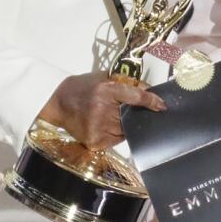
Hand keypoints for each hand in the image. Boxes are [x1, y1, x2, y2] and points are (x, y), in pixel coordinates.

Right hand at [36, 71, 165, 150]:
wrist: (58, 104)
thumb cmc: (83, 87)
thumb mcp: (103, 78)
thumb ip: (126, 83)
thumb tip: (149, 90)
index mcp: (105, 90)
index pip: (135, 97)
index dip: (151, 101)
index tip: (162, 106)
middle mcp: (102, 110)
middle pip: (131, 116)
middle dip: (138, 115)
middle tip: (143, 112)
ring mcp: (98, 128)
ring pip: (126, 130)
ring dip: (128, 125)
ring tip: (118, 117)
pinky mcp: (96, 142)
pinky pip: (117, 140)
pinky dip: (118, 133)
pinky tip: (109, 125)